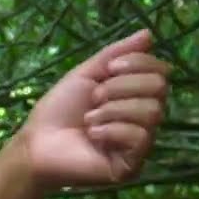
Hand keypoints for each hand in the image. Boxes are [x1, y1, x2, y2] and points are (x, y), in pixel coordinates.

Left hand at [17, 29, 169, 190]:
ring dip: (112, 110)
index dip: (138, 64)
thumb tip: (148, 33)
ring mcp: (140, 143)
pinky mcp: (132, 165)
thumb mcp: (86, 74)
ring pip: (152, 112)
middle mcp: (143, 118)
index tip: (108, 70)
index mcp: (136, 95)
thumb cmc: (58, 109)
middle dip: (120, 88)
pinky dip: (111, 131)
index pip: (161, 71)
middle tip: (94, 99)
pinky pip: (140, 137)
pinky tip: (92, 136)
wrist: (36, 142)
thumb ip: (116, 54)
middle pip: (159, 88)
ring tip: (89, 119)